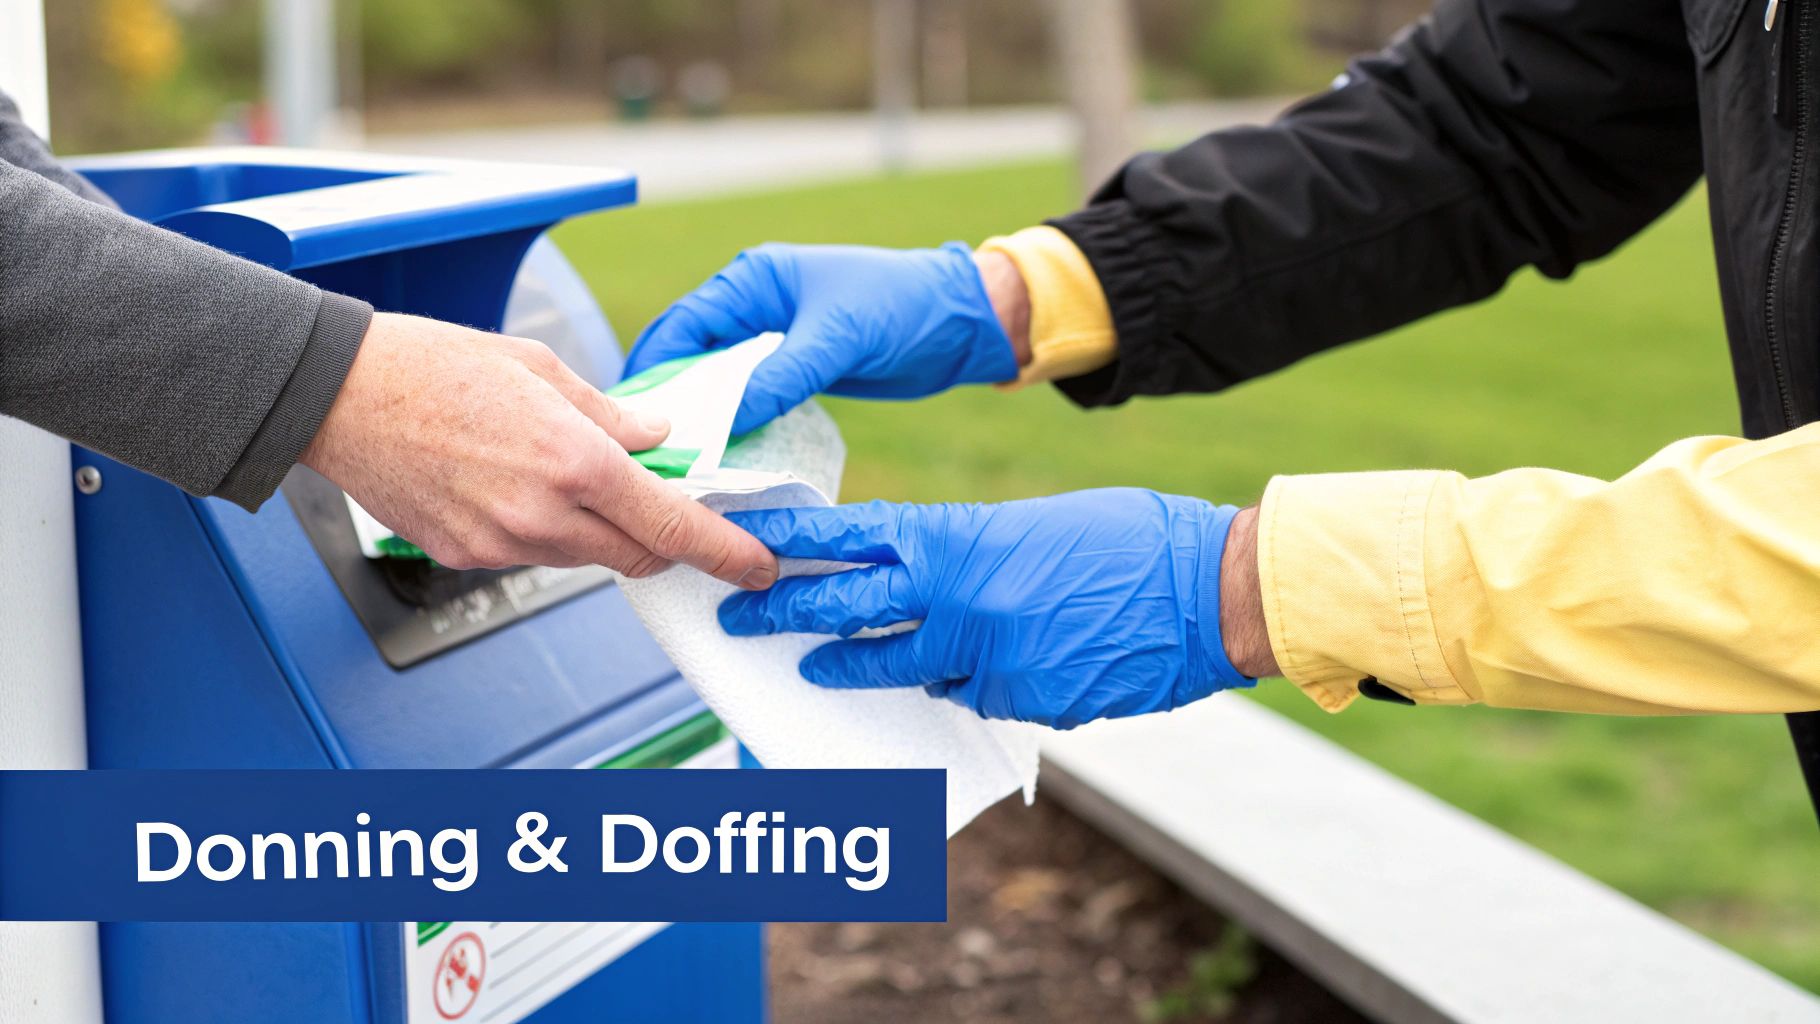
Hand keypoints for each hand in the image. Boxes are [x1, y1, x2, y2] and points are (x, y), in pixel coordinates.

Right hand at [301, 312, 777, 586]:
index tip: (755, 564)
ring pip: (586, 558)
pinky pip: (531, 556)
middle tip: (667, 508)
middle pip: (639, 556)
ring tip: (563, 475)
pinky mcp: (466, 557)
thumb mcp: (541, 371)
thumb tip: (659, 435)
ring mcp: (502, 544)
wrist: (336, 394)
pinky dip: (545, 532)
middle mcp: (542, 515)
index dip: (725, 552)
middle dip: (664, 540)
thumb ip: (612, 415)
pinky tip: (513, 485)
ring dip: (600, 531)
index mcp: (575, 462)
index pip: (674, 526)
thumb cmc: (431, 366)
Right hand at [625, 243, 1027, 434]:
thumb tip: (725, 422)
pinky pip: (750, 400)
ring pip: (719, 383)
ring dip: (702, 417)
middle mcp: (755, 307)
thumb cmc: (904, 306)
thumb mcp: (837, 340)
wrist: (961, 323)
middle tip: (646, 449)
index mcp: (754, 279)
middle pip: (692, 357)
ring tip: (678, 462)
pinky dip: (735, 424)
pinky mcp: (795, 371)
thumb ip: (779, 376)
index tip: (632, 415)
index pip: (683, 325)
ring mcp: (774, 342)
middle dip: (671, 400)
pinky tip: (723, 457)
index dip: (655, 369)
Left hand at [716, 489, 1254, 729]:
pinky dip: (969, 684)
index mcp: (960, 537)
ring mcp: (987, 658)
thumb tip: (930, 582)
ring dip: (853, 668)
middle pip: (847, 609)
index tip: (737, 535)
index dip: (790, 538)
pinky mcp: (1021, 703)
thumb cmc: (1132, 541)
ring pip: (901, 668)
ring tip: (813, 671)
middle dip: (784, 614)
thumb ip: (970, 552)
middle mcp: (960, 598)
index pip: (852, 536)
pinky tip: (987, 669)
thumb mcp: (1035, 526)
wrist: (1210, 592)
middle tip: (737, 618)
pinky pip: (974, 696)